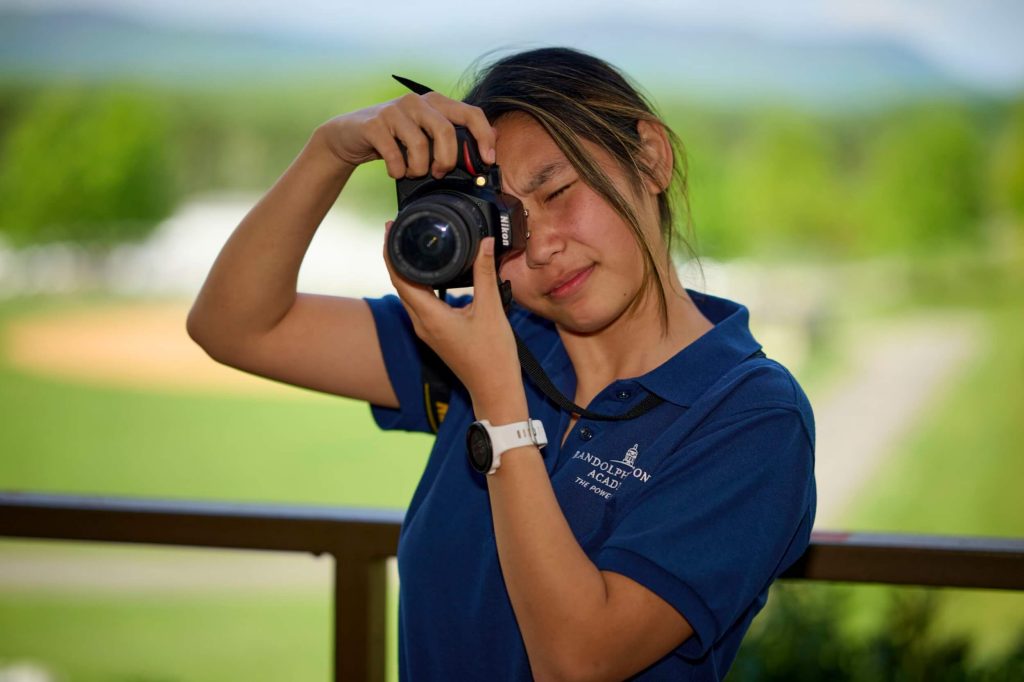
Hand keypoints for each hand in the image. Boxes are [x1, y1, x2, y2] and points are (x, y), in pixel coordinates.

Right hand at [317, 92, 495, 178]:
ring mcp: (394, 110)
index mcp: (436, 102)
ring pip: (419, 145)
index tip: (488, 160)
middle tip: (440, 173)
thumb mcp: (427, 135)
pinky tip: (395, 171)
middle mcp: (417, 101)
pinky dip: (397, 170)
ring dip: (418, 168)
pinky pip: (394, 154)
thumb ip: (457, 135)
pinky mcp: (374, 124)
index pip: (470, 113)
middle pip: (445, 131)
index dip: (484, 137)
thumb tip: (494, 136)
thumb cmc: (394, 138)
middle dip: (447, 159)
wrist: (349, 137)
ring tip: (412, 172)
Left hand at [383, 227, 527, 420]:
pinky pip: (419, 304)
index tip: (390, 228)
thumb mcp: (491, 310)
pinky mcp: (435, 334)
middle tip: (397, 229)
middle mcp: (422, 324)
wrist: (494, 390)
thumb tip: (486, 243)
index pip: (399, 278)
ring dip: (405, 270)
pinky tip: (430, 274)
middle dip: (395, 256)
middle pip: (399, 284)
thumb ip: (485, 274)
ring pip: (408, 294)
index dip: (391, 251)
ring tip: (409, 245)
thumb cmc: (493, 356)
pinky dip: (418, 284)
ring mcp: (427, 331)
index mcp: (430, 317)